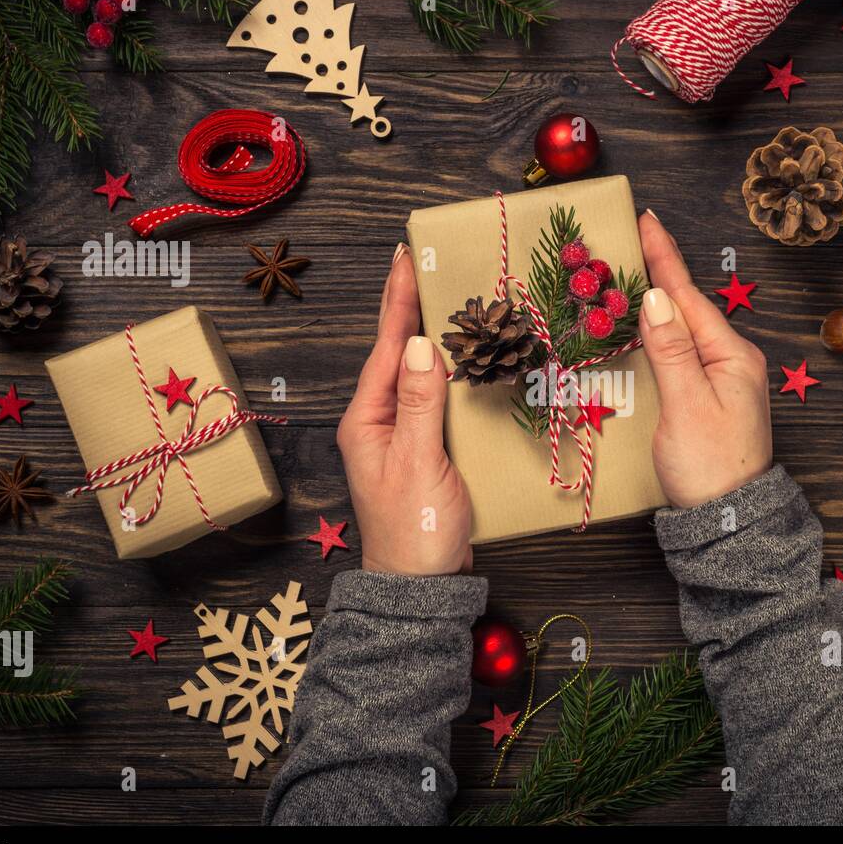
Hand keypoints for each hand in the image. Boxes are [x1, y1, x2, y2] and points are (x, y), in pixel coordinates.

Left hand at [335, 244, 472, 574]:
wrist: (423, 587)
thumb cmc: (415, 531)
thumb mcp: (417, 463)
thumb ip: (420, 403)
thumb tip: (419, 344)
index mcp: (368, 420)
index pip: (385, 347)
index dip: (399, 300)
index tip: (408, 255)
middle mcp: (381, 422)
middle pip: (400, 353)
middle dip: (418, 308)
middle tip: (435, 263)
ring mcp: (404, 436)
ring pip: (423, 374)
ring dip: (440, 337)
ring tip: (458, 298)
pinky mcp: (428, 451)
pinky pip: (441, 400)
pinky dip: (457, 375)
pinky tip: (474, 362)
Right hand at [637, 212, 772, 508]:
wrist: (728, 524)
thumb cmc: (711, 468)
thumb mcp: (688, 405)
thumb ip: (671, 349)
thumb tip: (654, 296)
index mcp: (731, 356)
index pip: (688, 296)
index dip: (663, 258)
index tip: (645, 219)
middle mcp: (728, 362)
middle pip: (685, 307)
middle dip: (655, 272)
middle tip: (626, 239)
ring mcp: (718, 382)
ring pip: (678, 330)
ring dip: (652, 303)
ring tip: (626, 274)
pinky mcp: (703, 401)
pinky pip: (675, 354)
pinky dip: (653, 335)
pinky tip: (638, 329)